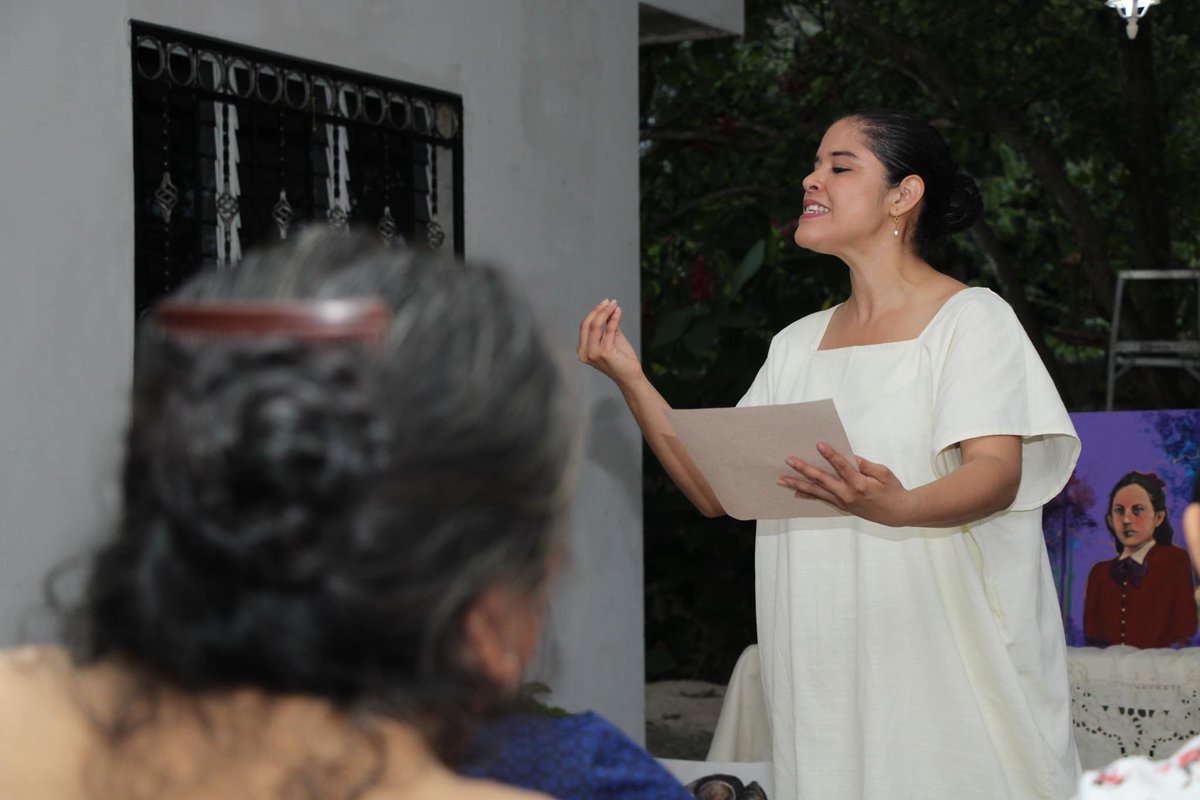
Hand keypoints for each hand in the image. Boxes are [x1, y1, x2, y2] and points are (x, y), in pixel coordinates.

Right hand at [578, 299, 643, 386]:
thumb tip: (608, 308)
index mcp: (583, 350)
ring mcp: (593, 354)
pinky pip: (608, 330)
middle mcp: (585, 353)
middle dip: (599, 310)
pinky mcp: (604, 353)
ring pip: (596, 325)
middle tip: (609, 302)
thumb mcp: (612, 339)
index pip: (584, 326)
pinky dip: (613, 318)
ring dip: (606, 312)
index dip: (594, 312)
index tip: (605, 303)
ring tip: (614, 304)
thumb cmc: (621, 360)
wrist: (630, 376)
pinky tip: (618, 311)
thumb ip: (608, 325)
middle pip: (587, 324)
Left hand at [777, 442, 914, 526]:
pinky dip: (808, 495)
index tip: (819, 444)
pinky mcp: (841, 507)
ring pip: (817, 492)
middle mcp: (847, 494)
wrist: (896, 513)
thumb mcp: (883, 473)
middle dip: (804, 469)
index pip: (842, 467)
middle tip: (789, 460)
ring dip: (798, 485)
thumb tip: (847, 456)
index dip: (831, 455)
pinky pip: (822, 500)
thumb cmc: (892, 490)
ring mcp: (843, 502)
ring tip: (782, 479)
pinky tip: (796, 492)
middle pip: (822, 480)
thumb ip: (864, 465)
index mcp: (860, 484)